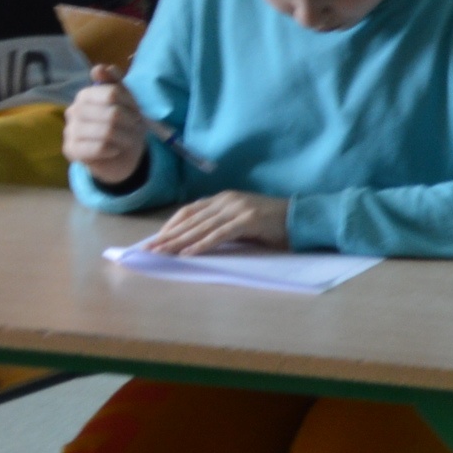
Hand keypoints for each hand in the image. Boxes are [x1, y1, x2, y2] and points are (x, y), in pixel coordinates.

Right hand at [63, 68, 147, 183]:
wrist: (121, 155)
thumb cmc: (123, 125)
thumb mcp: (126, 102)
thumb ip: (115, 83)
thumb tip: (102, 68)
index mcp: (85, 95)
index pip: (112, 93)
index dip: (130, 104)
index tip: (136, 112)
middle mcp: (74, 111)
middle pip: (112, 113)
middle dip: (129, 122)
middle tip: (133, 128)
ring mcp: (70, 131)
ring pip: (106, 131)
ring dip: (125, 137)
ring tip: (127, 139)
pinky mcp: (71, 150)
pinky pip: (98, 148)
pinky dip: (114, 149)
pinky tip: (114, 150)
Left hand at [145, 191, 288, 257]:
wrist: (303, 218)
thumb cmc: (272, 223)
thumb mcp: (241, 220)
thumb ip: (220, 224)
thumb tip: (193, 240)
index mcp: (224, 198)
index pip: (189, 210)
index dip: (170, 225)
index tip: (155, 240)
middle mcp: (228, 200)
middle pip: (191, 219)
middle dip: (168, 236)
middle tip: (149, 250)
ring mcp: (238, 208)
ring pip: (201, 227)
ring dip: (179, 242)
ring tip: (162, 253)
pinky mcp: (249, 220)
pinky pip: (220, 234)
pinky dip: (202, 244)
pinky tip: (188, 254)